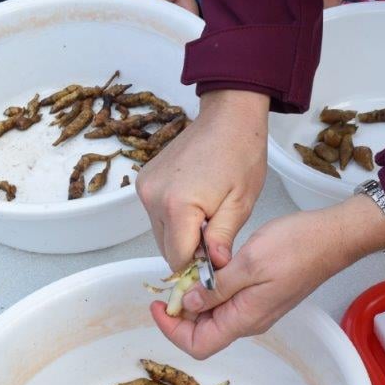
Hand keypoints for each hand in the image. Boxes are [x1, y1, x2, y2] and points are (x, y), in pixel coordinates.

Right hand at [136, 90, 268, 272]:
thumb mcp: (240, 203)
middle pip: (166, 248)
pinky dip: (174, 217)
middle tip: (217, 232)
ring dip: (182, 233)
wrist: (229, 118)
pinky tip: (197, 201)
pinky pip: (156, 214)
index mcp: (177, 206)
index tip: (217, 258)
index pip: (178, 258)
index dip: (199, 265)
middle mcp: (152, 197)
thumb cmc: (241, 155)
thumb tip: (213, 267)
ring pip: (160, 232)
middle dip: (191, 249)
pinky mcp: (143, 180)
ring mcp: (144, 187)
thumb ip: (223, 238)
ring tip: (209, 214)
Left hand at [152, 194, 384, 358]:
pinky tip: (211, 268)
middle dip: (182, 312)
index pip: (198, 345)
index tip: (160, 305)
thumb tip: (187, 305)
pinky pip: (230, 302)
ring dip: (197, 298)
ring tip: (190, 272)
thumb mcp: (248, 263)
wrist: (333, 238)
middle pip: (204, 332)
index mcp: (245, 318)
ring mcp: (258, 308)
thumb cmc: (298, 247)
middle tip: (173, 282)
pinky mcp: (264, 295)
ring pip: (215, 316)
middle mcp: (250, 320)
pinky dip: (213, 289)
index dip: (172, 330)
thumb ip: (216, 288)